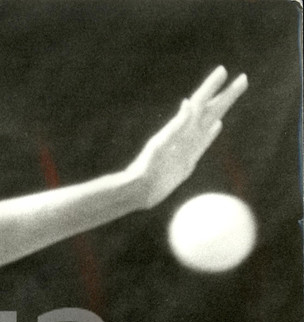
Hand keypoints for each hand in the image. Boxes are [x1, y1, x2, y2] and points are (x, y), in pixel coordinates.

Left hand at [126, 66, 247, 208]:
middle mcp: (185, 134)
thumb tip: (187, 102)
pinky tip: (217, 125)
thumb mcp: (161, 145)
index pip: (199, 102)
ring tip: (230, 96)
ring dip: (221, 108)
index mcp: (180, 128)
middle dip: (226, 94)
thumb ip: (176, 126)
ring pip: (210, 122)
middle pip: (210, 109)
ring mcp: (188, 146)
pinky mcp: (188, 159)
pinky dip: (212, 132)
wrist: (140, 189)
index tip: (223, 70)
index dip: (211, 86)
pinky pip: (204, 142)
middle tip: (243, 78)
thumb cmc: (148, 168)